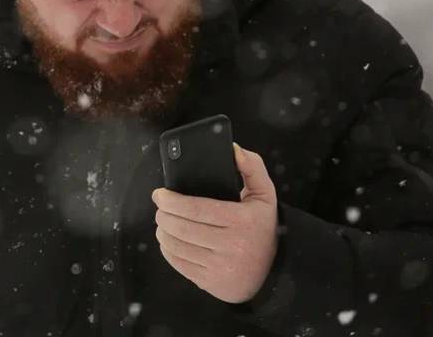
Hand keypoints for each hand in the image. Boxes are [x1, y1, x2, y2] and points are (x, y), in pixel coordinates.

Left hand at [151, 142, 278, 303]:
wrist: (273, 271)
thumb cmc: (262, 227)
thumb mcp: (265, 194)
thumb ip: (252, 167)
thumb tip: (232, 149)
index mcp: (242, 221)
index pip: (197, 209)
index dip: (172, 201)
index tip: (160, 194)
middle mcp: (231, 246)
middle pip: (182, 228)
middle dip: (164, 214)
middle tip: (160, 205)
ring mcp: (219, 268)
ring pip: (177, 246)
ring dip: (163, 231)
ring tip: (163, 221)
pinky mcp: (210, 283)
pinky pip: (179, 264)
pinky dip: (167, 250)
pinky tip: (168, 239)